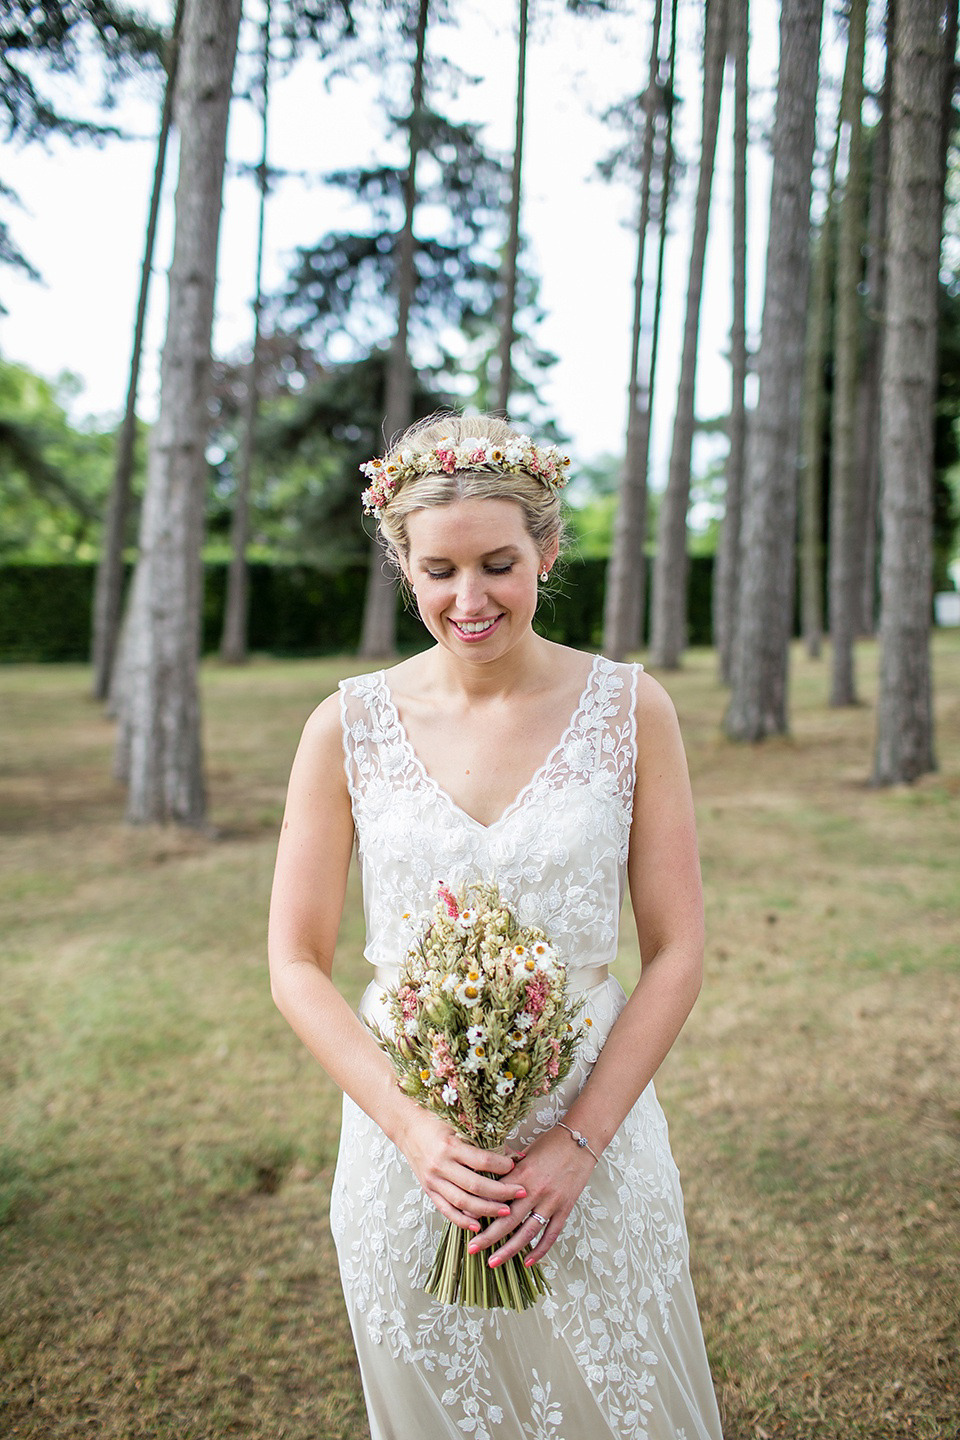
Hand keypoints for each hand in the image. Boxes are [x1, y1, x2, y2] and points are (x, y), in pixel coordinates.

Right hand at [398, 1109, 527, 1232]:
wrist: (407, 1126)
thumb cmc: (435, 1121)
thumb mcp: (460, 1125)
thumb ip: (487, 1140)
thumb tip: (517, 1155)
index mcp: (449, 1146)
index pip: (481, 1160)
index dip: (501, 1165)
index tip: (514, 1166)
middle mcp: (440, 1165)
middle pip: (475, 1185)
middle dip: (501, 1192)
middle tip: (521, 1192)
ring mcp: (433, 1180)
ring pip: (462, 1202)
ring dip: (486, 1209)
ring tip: (506, 1211)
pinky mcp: (429, 1190)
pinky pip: (446, 1210)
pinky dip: (462, 1221)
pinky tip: (478, 1225)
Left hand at [465, 1126, 596, 1267]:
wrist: (581, 1140)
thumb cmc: (551, 1143)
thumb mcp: (524, 1152)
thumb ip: (507, 1169)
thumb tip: (485, 1179)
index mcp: (521, 1173)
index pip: (495, 1196)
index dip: (479, 1209)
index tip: (463, 1220)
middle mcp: (535, 1190)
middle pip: (508, 1220)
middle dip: (488, 1237)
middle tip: (472, 1249)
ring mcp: (551, 1202)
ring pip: (527, 1232)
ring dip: (509, 1250)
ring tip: (493, 1262)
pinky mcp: (565, 1208)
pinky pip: (551, 1234)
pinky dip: (539, 1250)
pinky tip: (527, 1262)